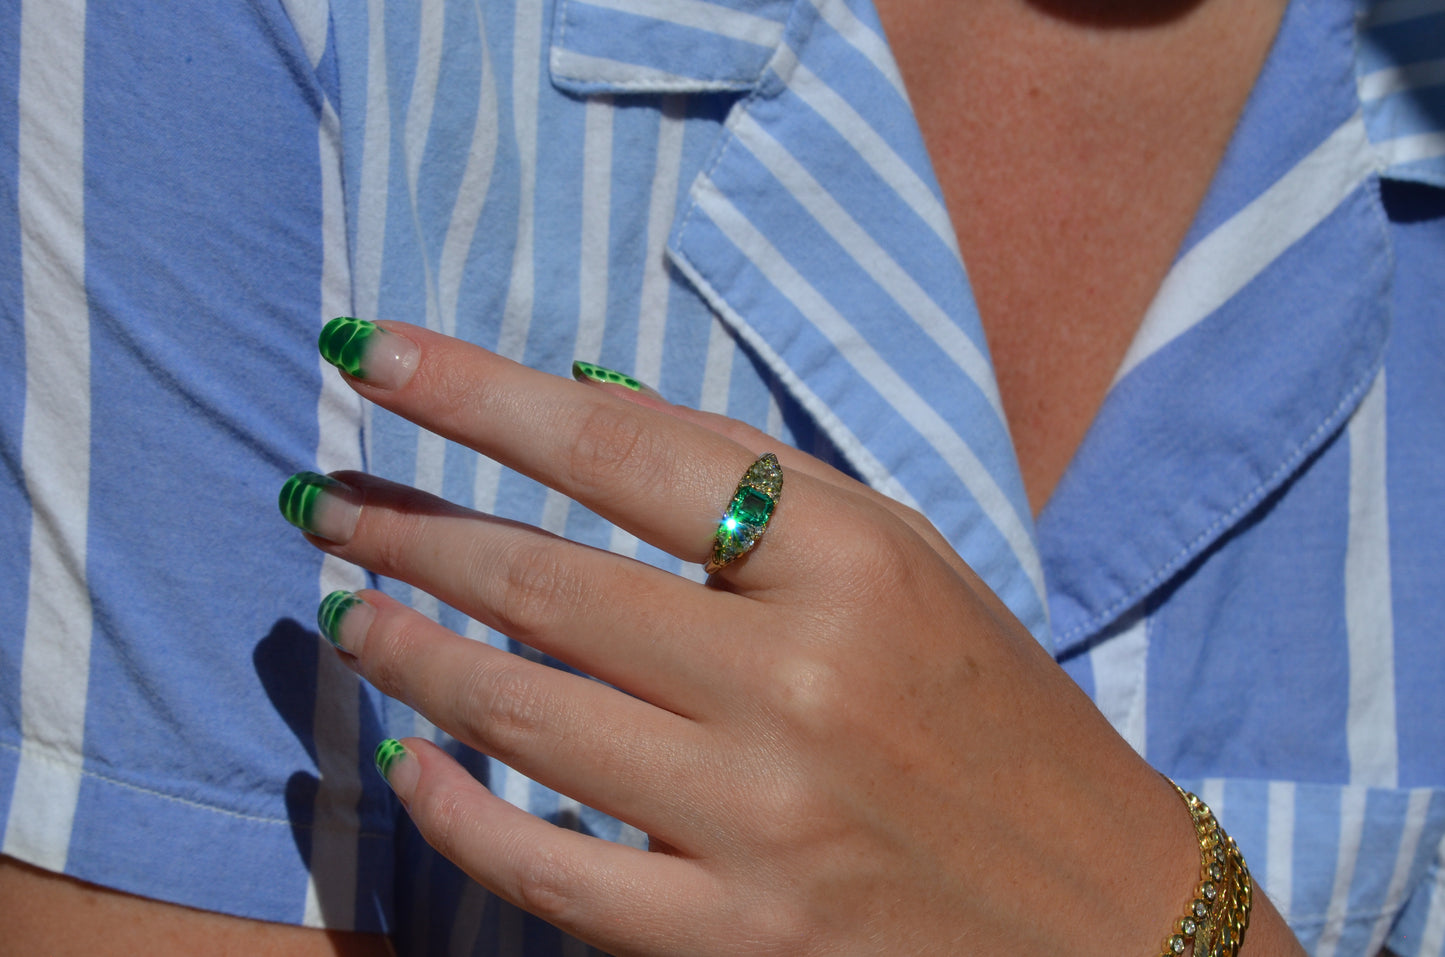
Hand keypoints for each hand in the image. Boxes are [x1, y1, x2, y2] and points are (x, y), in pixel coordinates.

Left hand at [283, 318, 1263, 955]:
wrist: (1102, 918)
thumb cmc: (996, 716)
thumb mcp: (905, 563)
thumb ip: (755, 485)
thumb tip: (580, 406)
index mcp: (855, 563)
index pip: (620, 452)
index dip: (478, 394)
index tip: (374, 354)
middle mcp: (802, 682)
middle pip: (548, 582)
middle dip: (407, 527)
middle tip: (323, 497)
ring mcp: (763, 819)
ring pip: (525, 718)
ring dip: (408, 652)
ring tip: (345, 609)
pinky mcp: (737, 938)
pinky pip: (547, 871)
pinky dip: (455, 809)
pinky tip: (408, 762)